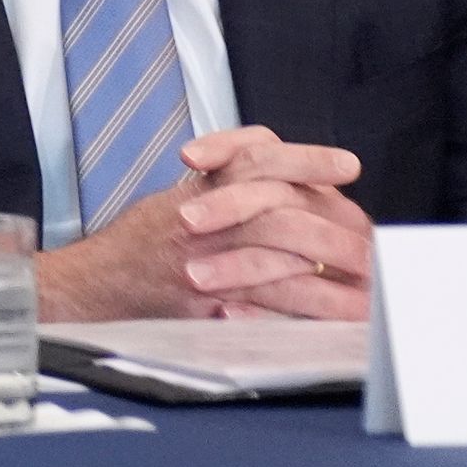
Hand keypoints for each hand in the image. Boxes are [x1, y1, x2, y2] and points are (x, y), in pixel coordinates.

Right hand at [33, 128, 373, 322]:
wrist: (94, 282)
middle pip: (276, 202)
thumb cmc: (140, 244)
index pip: (257, 155)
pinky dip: (305, 303)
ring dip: (330, 267)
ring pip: (275, 249)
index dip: (304, 158)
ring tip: (368, 283)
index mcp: (201, 185)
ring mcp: (202, 254)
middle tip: (372, 243)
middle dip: (332, 225)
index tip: (346, 165)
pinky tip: (336, 311)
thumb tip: (298, 190)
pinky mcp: (204, 296)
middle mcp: (201, 213)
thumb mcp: (181, 198)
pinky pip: (264, 296)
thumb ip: (230, 187)